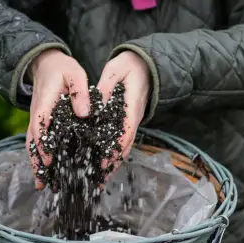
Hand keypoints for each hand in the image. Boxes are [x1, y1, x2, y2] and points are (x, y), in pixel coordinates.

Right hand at [26, 49, 89, 189]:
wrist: (45, 63)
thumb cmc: (62, 69)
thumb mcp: (75, 74)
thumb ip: (80, 91)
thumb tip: (85, 113)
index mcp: (45, 103)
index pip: (40, 125)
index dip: (43, 144)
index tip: (48, 160)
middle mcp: (37, 115)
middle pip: (33, 142)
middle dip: (37, 164)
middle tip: (42, 183)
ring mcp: (37, 121)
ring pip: (34, 146)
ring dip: (37, 166)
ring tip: (43, 186)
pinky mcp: (41, 125)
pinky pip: (38, 143)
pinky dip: (41, 159)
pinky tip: (47, 173)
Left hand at [96, 51, 150, 177]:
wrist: (147, 63)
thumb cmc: (130, 65)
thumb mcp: (116, 69)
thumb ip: (106, 86)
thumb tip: (95, 104)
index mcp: (131, 106)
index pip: (125, 132)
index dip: (114, 148)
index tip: (104, 161)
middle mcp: (133, 118)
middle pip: (125, 146)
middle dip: (113, 163)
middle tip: (99, 179)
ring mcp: (132, 121)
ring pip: (125, 146)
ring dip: (114, 162)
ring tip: (100, 178)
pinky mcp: (128, 121)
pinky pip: (122, 140)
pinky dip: (114, 153)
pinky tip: (104, 162)